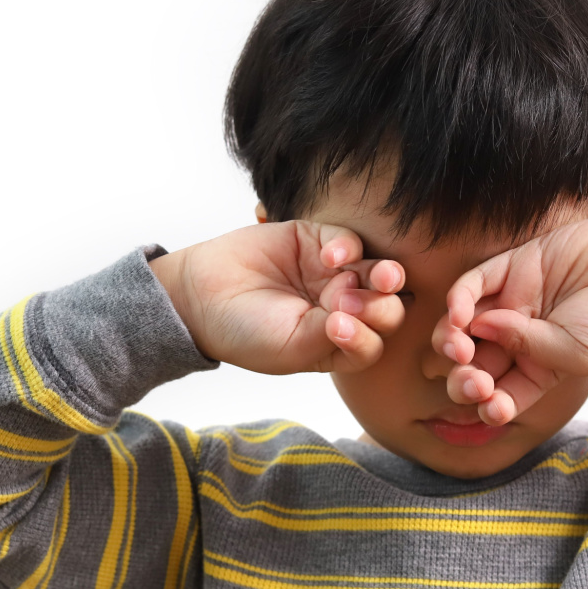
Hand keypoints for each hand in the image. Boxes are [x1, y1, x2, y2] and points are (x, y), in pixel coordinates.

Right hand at [150, 221, 405, 373]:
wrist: (200, 296)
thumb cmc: (245, 332)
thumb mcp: (293, 347)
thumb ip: (335, 336)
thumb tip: (367, 317)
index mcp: (340, 344)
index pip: (374, 342)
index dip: (368, 335)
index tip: (338, 328)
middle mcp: (344, 310)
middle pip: (386, 307)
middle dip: (381, 306)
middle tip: (350, 303)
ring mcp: (335, 275)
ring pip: (377, 272)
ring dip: (383, 274)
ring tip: (379, 275)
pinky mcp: (319, 241)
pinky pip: (350, 241)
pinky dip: (347, 247)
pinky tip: (328, 256)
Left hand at [433, 215, 587, 424]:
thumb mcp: (576, 353)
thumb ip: (529, 347)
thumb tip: (479, 326)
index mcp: (538, 372)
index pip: (501, 395)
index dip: (488, 406)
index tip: (491, 407)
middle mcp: (519, 339)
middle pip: (473, 366)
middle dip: (464, 379)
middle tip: (472, 380)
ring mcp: (512, 303)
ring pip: (462, 326)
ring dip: (450, 341)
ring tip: (459, 348)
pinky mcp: (511, 267)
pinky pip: (472, 284)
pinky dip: (458, 299)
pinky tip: (459, 314)